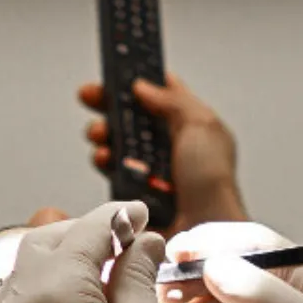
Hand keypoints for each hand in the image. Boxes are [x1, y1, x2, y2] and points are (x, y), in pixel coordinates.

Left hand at [0, 202, 174, 302]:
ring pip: (19, 284)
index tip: (137, 219)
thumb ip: (138, 275)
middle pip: (44, 246)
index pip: (88, 231)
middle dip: (80, 238)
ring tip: (89, 285)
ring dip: (53, 274)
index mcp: (56, 290)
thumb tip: (141, 240)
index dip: (118, 219)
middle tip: (115, 246)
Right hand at [80, 74, 247, 235]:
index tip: (117, 70)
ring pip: (119, 145)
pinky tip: (104, 158)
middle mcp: (172, 149)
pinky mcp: (135, 196)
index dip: (140, 80)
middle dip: (111, 106)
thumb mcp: (201, 126)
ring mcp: (152, 173)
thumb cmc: (212, 184)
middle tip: (90, 96)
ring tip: (100, 135)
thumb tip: (145, 86)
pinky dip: (105, 162)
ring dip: (105, 135)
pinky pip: (112, 173)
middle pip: (134, 118)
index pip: (163, 95)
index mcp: (192, 128)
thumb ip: (172, 100)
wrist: (203, 232)